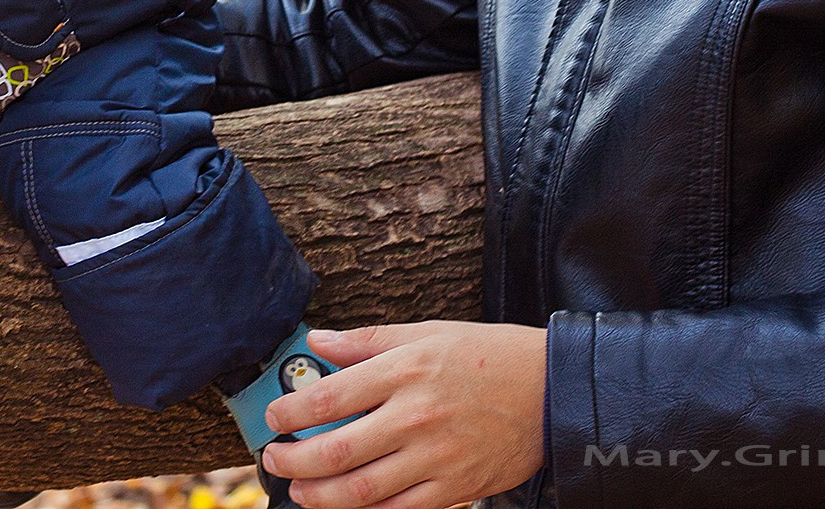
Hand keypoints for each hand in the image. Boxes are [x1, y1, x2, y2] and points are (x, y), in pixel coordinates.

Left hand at [260, 322, 545, 508]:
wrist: (551, 390)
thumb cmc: (486, 355)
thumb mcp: (426, 333)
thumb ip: (366, 341)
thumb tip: (317, 341)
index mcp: (405, 371)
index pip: (331, 397)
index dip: (292, 411)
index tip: (273, 416)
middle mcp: (417, 416)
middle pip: (339, 450)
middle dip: (296, 461)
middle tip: (274, 460)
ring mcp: (437, 456)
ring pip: (364, 489)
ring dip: (322, 496)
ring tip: (300, 492)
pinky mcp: (457, 486)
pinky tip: (348, 507)